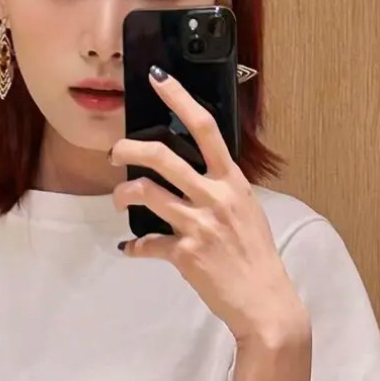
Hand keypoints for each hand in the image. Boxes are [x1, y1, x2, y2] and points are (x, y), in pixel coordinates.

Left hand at [109, 70, 308, 344]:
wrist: (264, 301)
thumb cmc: (256, 257)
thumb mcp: (247, 212)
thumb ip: (222, 190)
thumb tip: (196, 177)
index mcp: (233, 181)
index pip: (204, 128)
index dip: (178, 98)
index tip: (157, 78)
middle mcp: (215, 197)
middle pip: (163, 155)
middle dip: (129, 148)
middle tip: (116, 153)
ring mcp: (199, 225)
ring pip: (146, 193)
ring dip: (123, 194)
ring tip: (120, 200)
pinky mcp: (185, 253)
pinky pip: (146, 244)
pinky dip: (134, 247)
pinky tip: (130, 250)